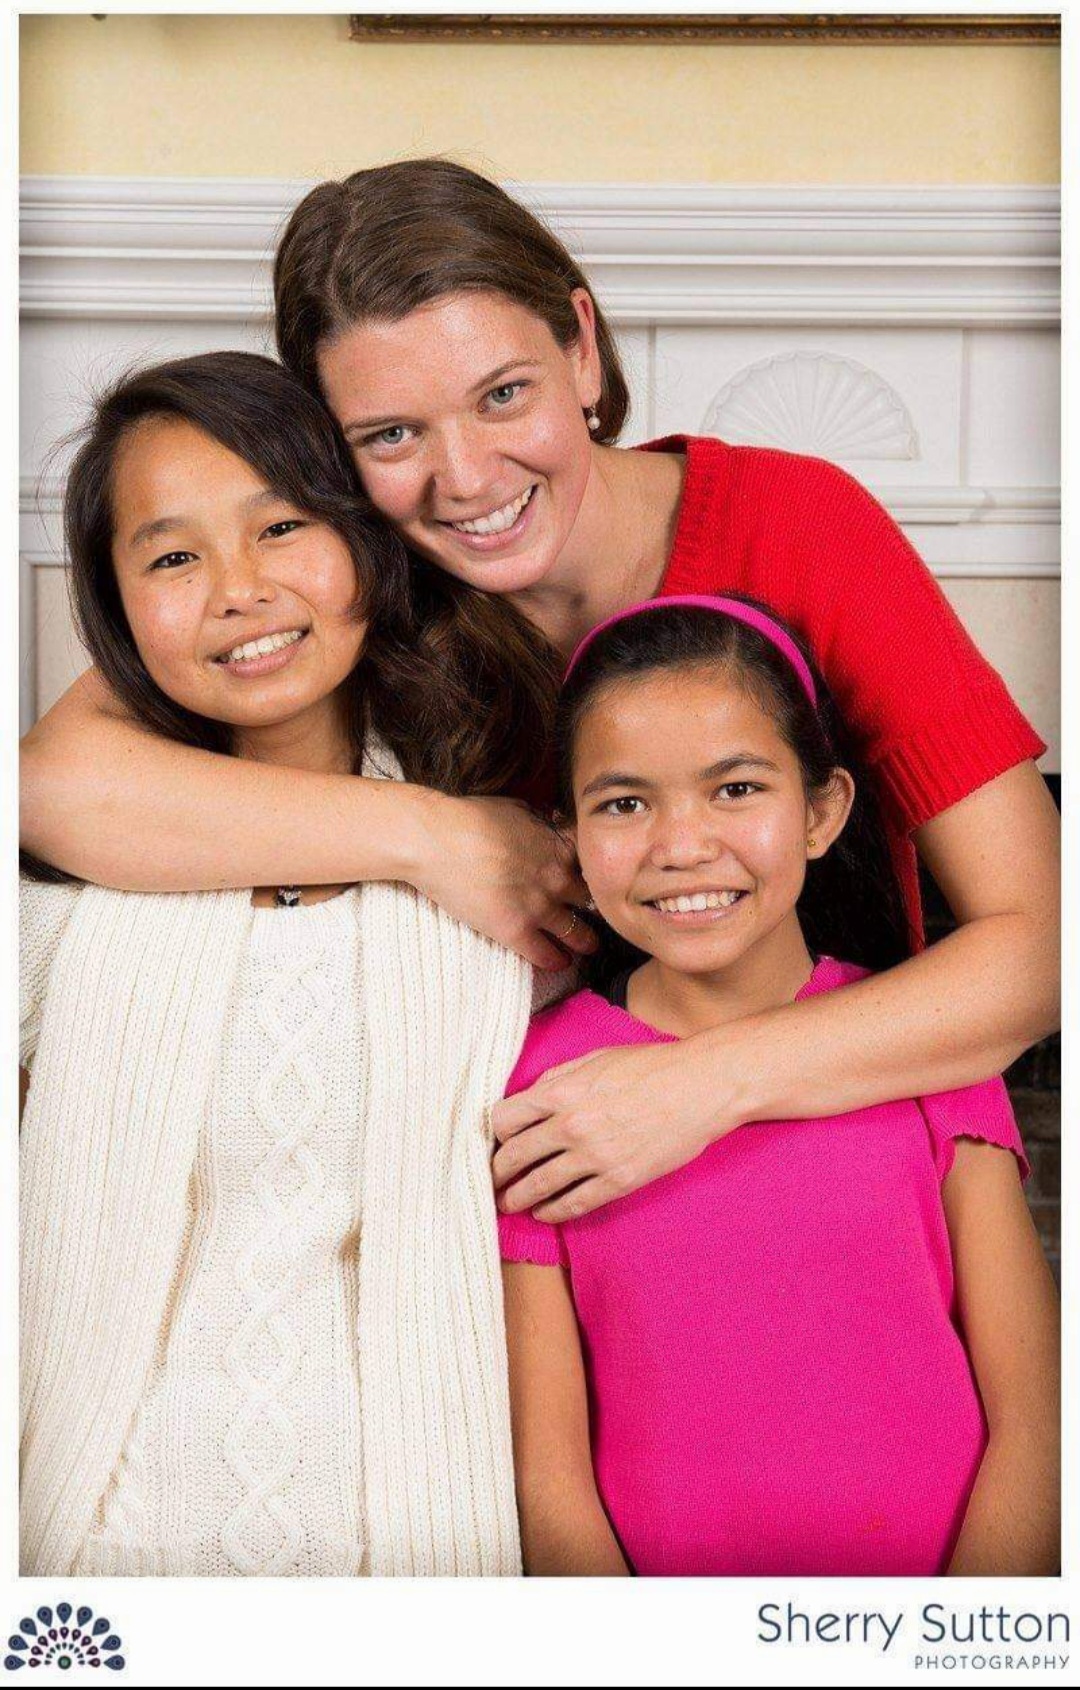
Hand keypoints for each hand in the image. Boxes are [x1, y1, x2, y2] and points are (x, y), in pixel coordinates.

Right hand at [410, 790, 597, 970]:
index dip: (598, 870)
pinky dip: (555, 961)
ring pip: (577, 932)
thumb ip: (539, 822)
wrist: (437, 841)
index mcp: (560, 845)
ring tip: (589, 946)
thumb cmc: (469, 817)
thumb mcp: (515, 808)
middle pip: (593, 898)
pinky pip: (545, 954)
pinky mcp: (515, 931)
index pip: (595, 862)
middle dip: (597, 906)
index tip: (599, 877)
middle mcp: (558, 877)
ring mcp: (539, 907)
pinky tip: (560, 963)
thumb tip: (548, 824)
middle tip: (602, 914)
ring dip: (585, 940)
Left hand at [492, 1038, 733, 1219]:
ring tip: (508, 1204)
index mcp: (562, 1091)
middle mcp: (571, 1125)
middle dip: (496, 1171)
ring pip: (539, 1186)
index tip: (495, 1141)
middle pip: (515, 1157)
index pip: (504, 1119)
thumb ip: (558, 1077)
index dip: (494, 1133)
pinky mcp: (619, 1180)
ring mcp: (595, 1156)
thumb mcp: (595, 1058)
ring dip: (517, 1198)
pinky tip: (543, 1213)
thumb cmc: (651, 1066)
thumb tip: (530, 1096)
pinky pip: (575, 1203)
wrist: (701, 1086)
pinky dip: (552, 1212)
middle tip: (491, 1180)